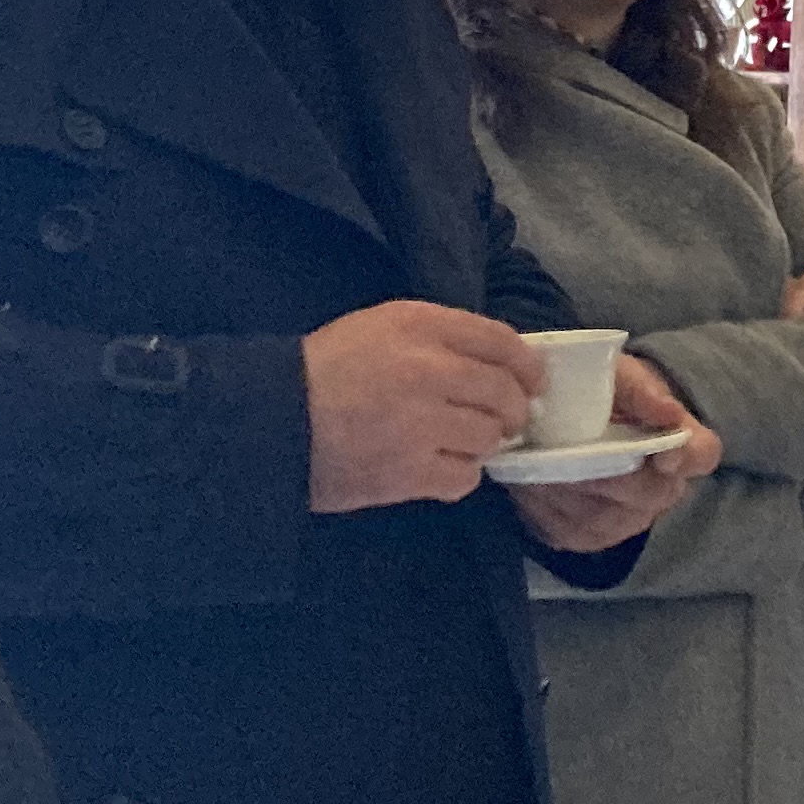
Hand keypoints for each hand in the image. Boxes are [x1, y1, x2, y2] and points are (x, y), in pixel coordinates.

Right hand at [303, 300, 538, 512]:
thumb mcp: (381, 326)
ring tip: (457, 442)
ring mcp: (422, 423)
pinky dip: (460, 475)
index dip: (527, 366)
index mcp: (421, 325)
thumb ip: (440, 335)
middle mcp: (429, 369)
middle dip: (512, 410)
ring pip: (489, 438)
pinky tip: (437, 467)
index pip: (502, 342)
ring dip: (482, 443)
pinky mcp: (410, 471)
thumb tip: (500, 362)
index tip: (533, 381)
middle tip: (504, 421)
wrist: (270, 420)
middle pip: (504, 393)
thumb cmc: (325, 369)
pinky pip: (466, 478)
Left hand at [508, 353, 718, 556]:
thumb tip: (666, 412)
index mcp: (683, 443)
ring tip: (539, 462)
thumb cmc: (606, 394)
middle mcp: (664, 490)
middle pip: (647, 494)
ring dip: (569, 490)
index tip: (663, 456)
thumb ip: (640, 390)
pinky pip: (570, 531)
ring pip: (604, 517)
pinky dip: (545, 508)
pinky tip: (531, 483)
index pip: (702, 455)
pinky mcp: (591, 538)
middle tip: (567, 452)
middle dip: (606, 474)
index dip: (686, 458)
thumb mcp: (620, 377)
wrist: (576, 420)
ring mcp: (630, 521)